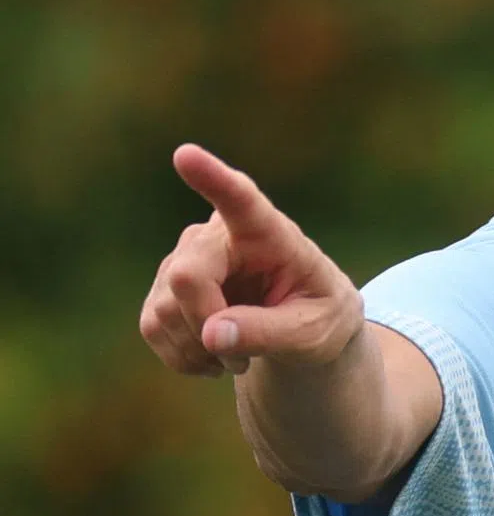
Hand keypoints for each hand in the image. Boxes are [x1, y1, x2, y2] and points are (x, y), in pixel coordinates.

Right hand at [140, 144, 363, 377]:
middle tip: (243, 360)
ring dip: (198, 348)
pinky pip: (152, 326)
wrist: (303, 328)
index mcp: (271, 231)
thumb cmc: (320, 317)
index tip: (185, 155)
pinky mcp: (164, 287)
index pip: (241, 199)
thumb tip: (210, 334)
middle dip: (207, 324)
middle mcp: (220, 234)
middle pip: (188, 275)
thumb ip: (269, 331)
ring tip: (238, 354)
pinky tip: (213, 356)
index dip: (212, 178)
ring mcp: (187, 257)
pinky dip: (182, 356)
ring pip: (165, 308)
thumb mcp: (313, 332)